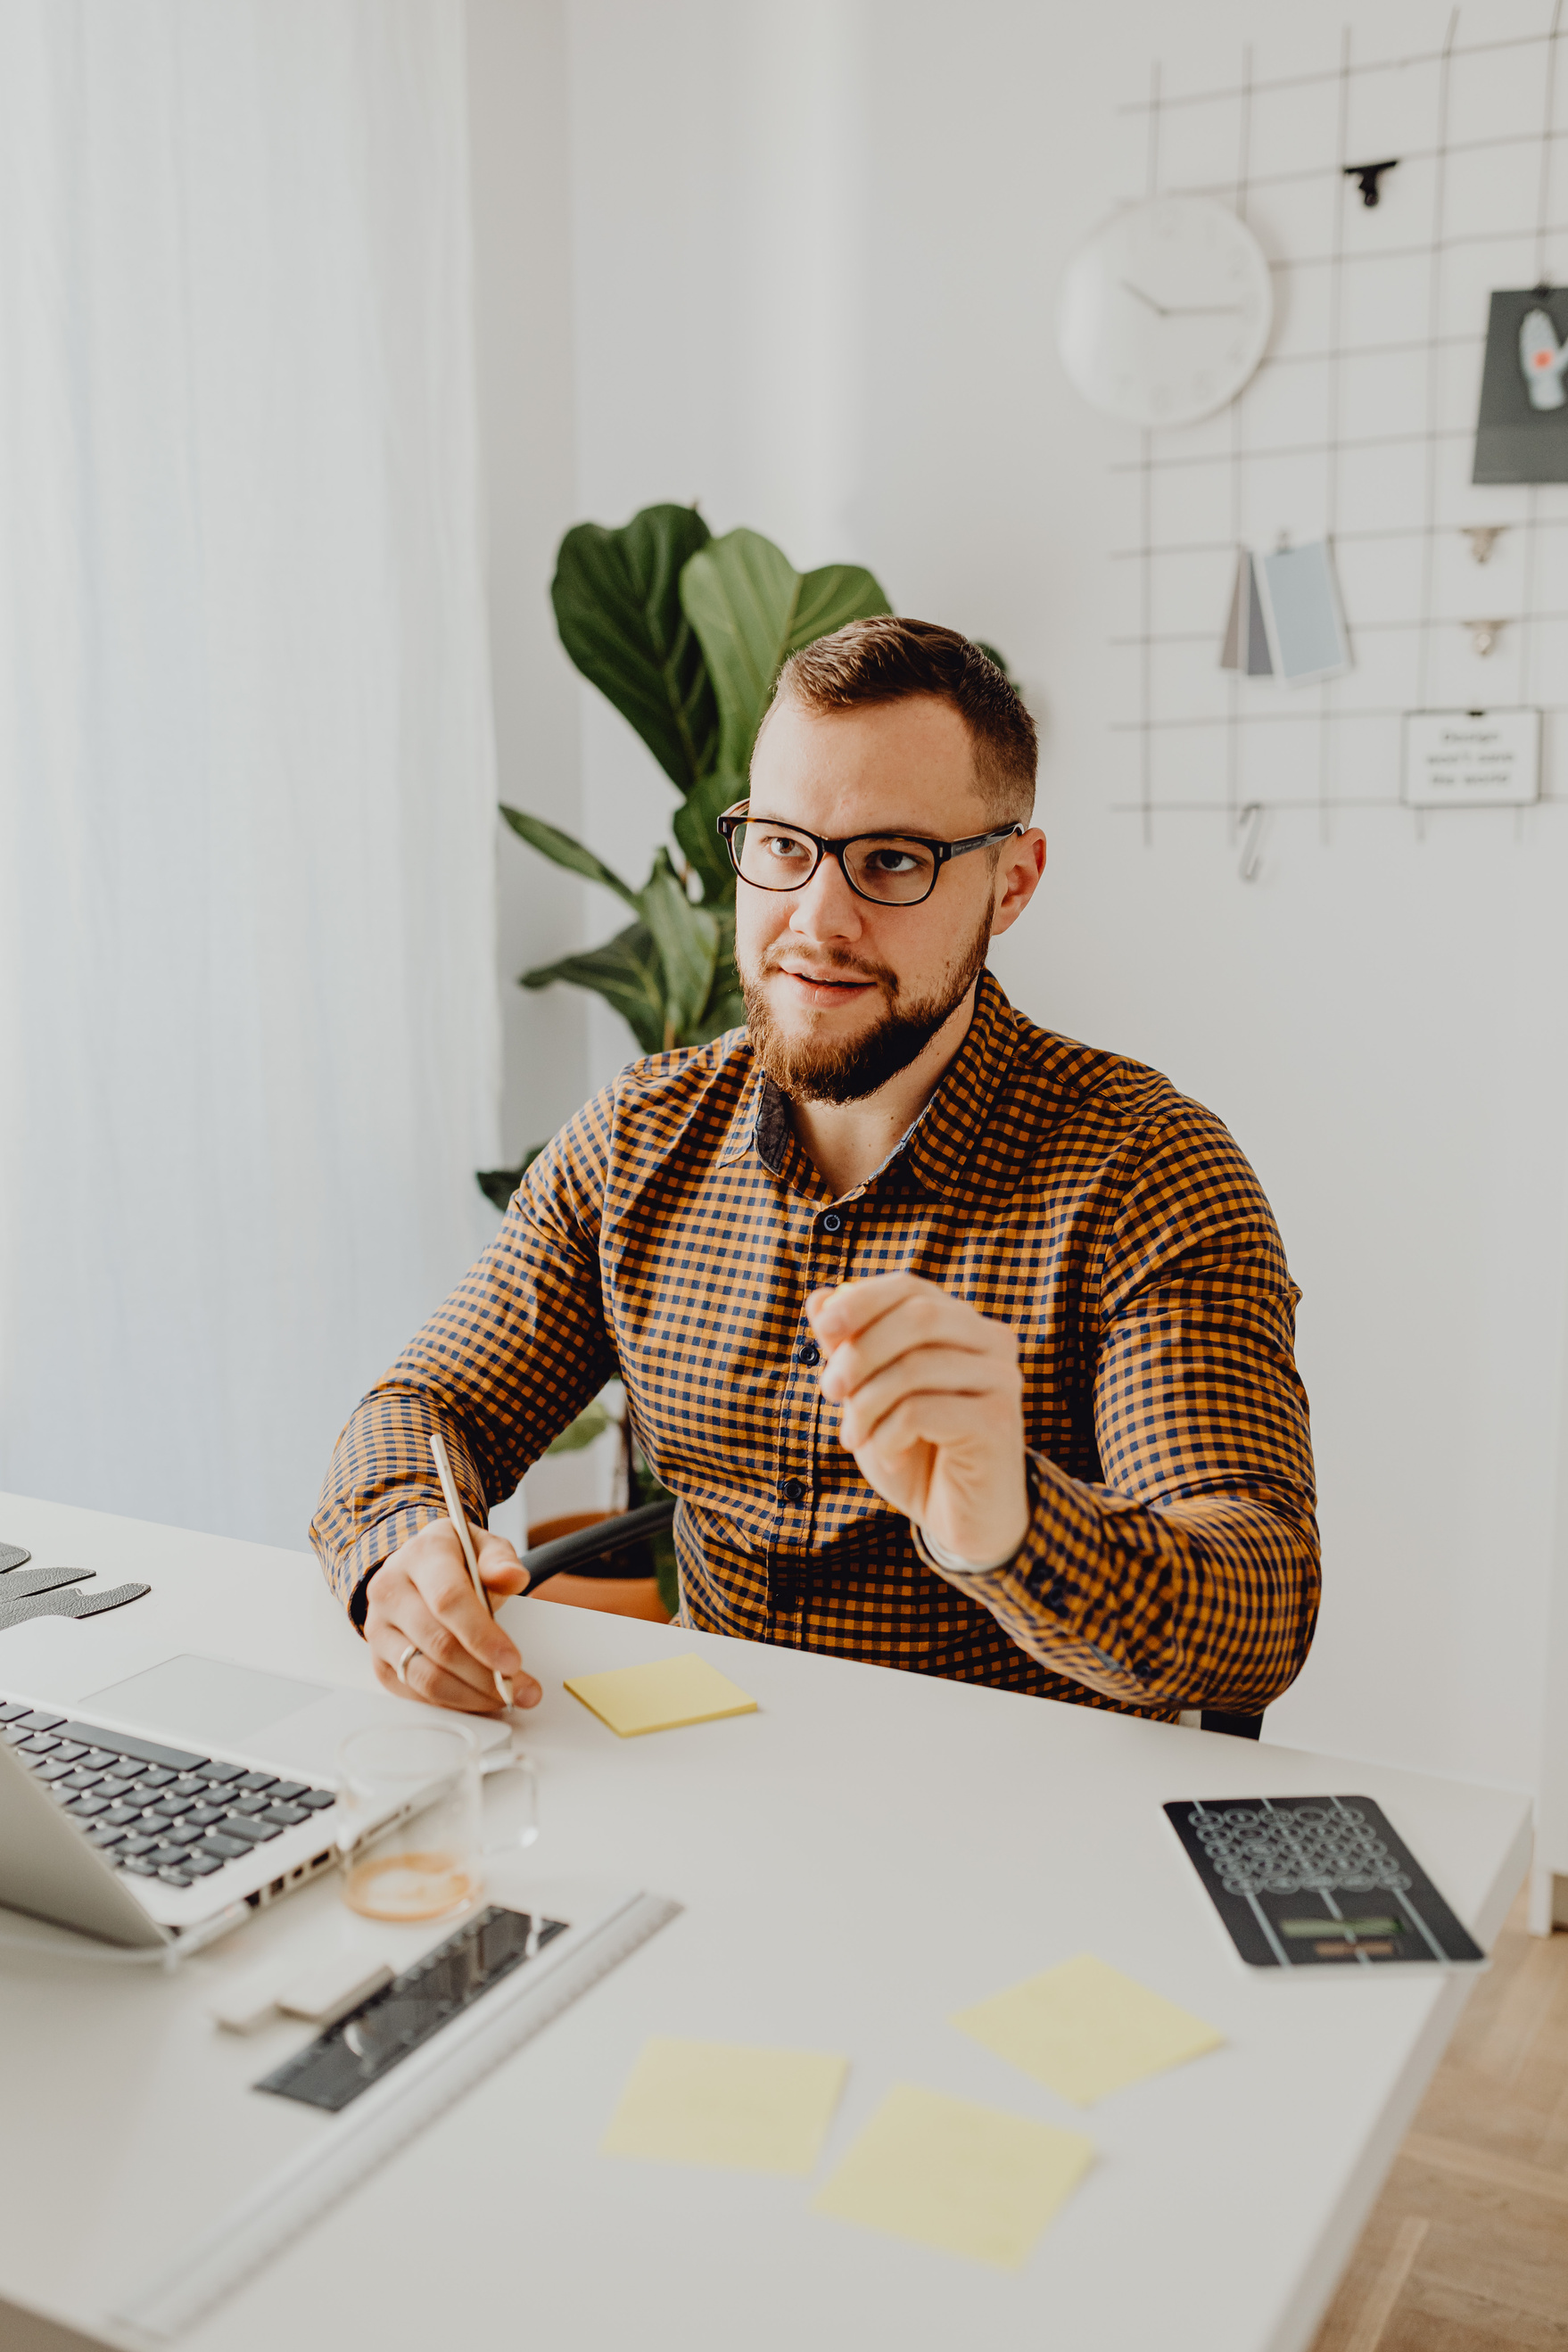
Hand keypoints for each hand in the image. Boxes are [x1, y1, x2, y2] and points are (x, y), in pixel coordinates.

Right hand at [365, 1521, 541, 1715]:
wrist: (417, 1567)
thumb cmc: (456, 1559)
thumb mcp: (483, 1547)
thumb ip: (500, 1561)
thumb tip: (513, 1578)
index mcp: (421, 1556)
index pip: (449, 1600)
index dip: (482, 1636)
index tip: (513, 1662)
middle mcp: (391, 1590)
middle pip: (439, 1644)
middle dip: (486, 1675)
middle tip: (522, 1690)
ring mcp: (379, 1628)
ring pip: (425, 1676)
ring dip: (471, 1696)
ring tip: (506, 1697)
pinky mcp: (379, 1660)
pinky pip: (415, 1692)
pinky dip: (451, 1702)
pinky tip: (479, 1699)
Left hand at [807, 1275, 1028, 1569]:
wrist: (962, 1523)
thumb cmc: (917, 1453)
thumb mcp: (871, 1397)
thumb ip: (850, 1349)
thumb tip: (818, 1298)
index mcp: (963, 1326)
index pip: (911, 1288)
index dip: (863, 1299)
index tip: (824, 1327)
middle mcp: (992, 1343)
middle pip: (918, 1317)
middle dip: (860, 1352)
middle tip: (828, 1392)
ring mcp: (1001, 1380)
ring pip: (915, 1367)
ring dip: (867, 1405)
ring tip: (855, 1439)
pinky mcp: (997, 1420)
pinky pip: (921, 1411)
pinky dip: (888, 1436)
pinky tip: (890, 1459)